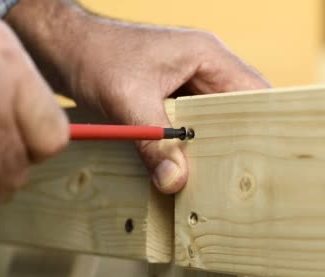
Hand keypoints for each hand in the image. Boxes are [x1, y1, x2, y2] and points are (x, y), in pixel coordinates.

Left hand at [7, 1, 269, 193]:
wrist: (62, 47)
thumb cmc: (95, 57)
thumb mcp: (127, 100)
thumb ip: (153, 141)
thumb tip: (174, 181)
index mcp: (207, 55)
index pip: (253, 91)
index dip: (261, 124)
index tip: (262, 159)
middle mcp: (205, 67)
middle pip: (238, 109)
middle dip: (238, 141)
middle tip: (238, 177)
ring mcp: (189, 82)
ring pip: (216, 120)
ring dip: (213, 146)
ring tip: (218, 178)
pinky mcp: (172, 97)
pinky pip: (194, 124)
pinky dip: (192, 145)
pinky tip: (189, 167)